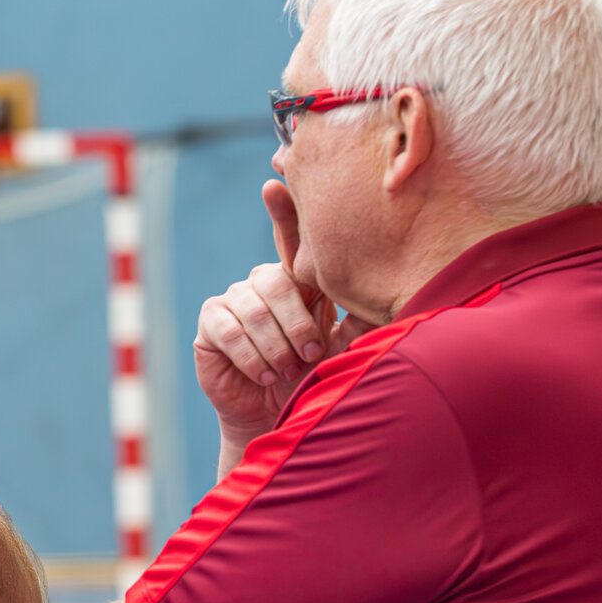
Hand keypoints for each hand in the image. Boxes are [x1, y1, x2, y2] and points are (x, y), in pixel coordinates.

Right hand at [194, 180, 371, 463]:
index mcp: (296, 282)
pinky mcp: (209, 326)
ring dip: (276, 345)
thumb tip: (392, 293)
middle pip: (276, 281)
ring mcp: (232, 301)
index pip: (289, 240)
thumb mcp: (343, 347)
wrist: (275, 418)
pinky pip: (227, 330)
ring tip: (287, 370)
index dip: (282, 213)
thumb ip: (359, 320)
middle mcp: (262, 284)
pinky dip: (250, 354)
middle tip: (311, 355)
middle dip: (297, 323)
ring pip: (254, 308)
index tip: (274, 184)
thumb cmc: (312, 380)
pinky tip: (263, 374)